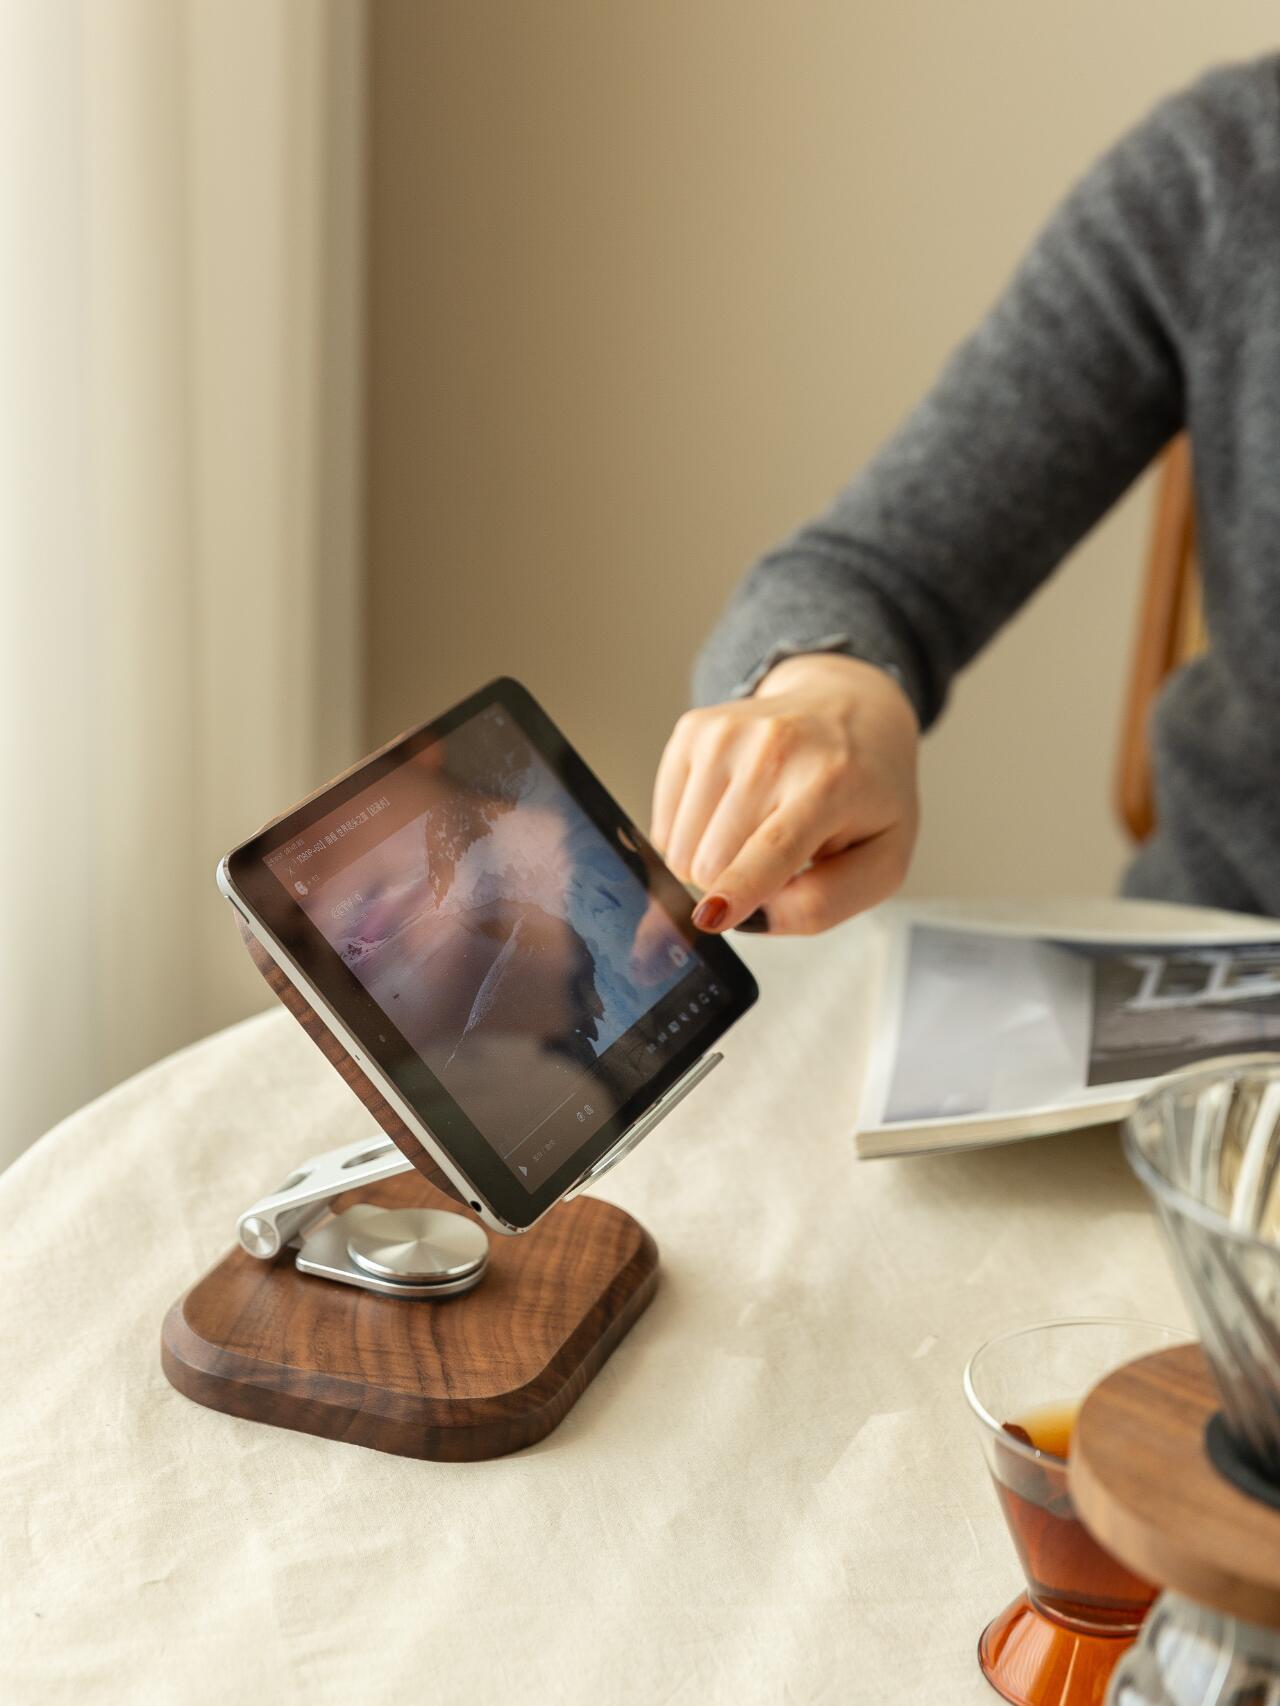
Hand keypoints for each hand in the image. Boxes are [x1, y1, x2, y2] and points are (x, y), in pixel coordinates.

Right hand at [650, 653, 919, 934]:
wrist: (848, 708)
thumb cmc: (867, 791)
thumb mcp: (884, 859)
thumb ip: (829, 901)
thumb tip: (755, 917)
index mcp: (832, 782)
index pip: (773, 847)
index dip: (739, 889)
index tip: (708, 918)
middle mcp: (774, 748)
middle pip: (713, 860)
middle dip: (736, 881)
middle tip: (777, 854)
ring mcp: (726, 735)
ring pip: (680, 846)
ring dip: (712, 856)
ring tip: (757, 825)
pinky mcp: (693, 731)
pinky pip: (664, 823)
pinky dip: (692, 831)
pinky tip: (731, 807)